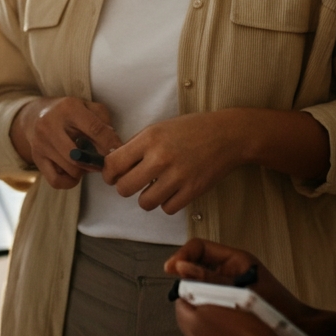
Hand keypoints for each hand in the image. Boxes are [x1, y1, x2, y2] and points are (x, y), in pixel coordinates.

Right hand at [10, 97, 121, 189]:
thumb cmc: (69, 112)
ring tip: (88, 162)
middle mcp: (50, 124)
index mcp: (68, 108)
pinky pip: (56, 181)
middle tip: (104, 163)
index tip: (120, 152)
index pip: (95, 129)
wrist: (35, 115)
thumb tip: (112, 144)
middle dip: (97, 162)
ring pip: (71, 169)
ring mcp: (41, 143)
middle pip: (80, 155)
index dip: (110, 143)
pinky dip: (69, 181)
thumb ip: (103, 120)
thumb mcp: (87, 106)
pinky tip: (74, 172)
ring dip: (84, 170)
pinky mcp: (36, 158)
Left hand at [102, 112, 243, 213]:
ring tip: (155, 187)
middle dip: (125, 187)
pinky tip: (172, 190)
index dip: (109, 173)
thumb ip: (137, 144)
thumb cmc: (192, 129)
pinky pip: (167, 209)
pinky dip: (167, 203)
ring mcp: (177, 176)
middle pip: (125, 188)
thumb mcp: (160, 127)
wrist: (226, 135)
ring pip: (145, 203)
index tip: (112, 176)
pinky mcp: (192, 191)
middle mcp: (160, 157)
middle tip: (132, 183)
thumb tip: (115, 162)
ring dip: (147, 197)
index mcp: (150, 138)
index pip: (114, 163)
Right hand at [167, 240, 335, 335]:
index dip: (183, 255)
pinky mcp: (228, 302)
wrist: (297, 329)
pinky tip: (201, 312)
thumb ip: (211, 279)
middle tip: (178, 286)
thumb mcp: (242, 288)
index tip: (171, 268)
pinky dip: (201, 304)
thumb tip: (184, 268)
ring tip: (189, 300)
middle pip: (197, 265)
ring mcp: (228, 286)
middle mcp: (229, 270)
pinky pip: (207, 298)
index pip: (200, 247)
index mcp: (234, 258)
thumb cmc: (279, 306)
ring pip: (200, 283)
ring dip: (193, 290)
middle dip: (185, 274)